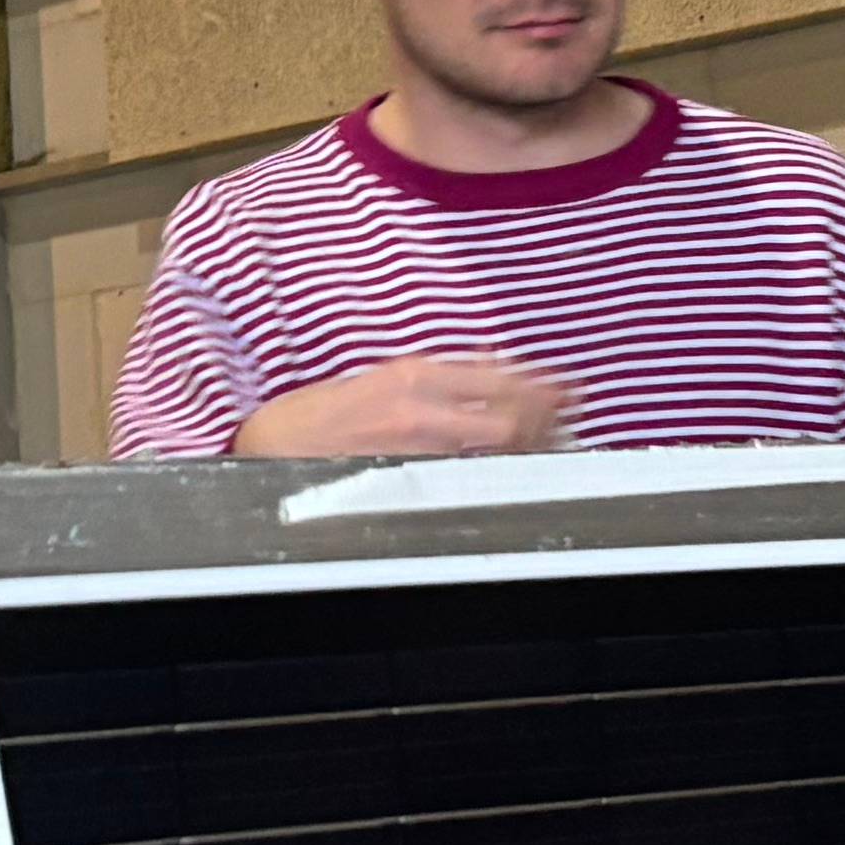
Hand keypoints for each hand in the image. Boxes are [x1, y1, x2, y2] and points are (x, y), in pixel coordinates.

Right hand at [234, 355, 576, 457]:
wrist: (269, 449)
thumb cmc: (318, 415)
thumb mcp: (377, 377)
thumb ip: (433, 375)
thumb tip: (487, 364)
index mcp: (410, 375)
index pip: (493, 377)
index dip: (537, 383)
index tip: (568, 386)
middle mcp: (418, 407)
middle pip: (505, 412)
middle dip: (546, 414)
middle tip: (575, 413)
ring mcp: (414, 449)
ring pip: (491, 446)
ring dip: (531, 442)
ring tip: (560, 439)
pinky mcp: (403, 481)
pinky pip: (465, 476)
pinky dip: (496, 469)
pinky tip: (517, 471)